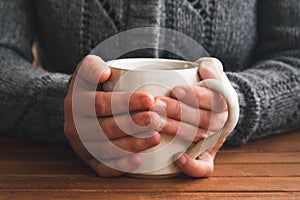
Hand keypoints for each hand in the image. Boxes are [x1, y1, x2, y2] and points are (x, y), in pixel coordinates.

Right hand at [64, 55, 162, 176]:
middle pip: (105, 128)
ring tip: (156, 137)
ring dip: (133, 145)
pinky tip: (139, 161)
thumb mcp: (87, 70)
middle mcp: (75, 127)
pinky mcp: (89, 160)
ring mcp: (82, 146)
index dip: (126, 102)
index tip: (150, 99)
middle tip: (157, 119)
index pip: (100, 103)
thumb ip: (93, 66)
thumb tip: (106, 72)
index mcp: (75, 103)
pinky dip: (120, 166)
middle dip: (134, 125)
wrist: (79, 109)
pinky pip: (102, 168)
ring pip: (106, 150)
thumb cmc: (91, 87)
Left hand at [152, 57, 228, 176]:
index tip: (175, 89)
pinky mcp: (206, 157)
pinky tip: (176, 158)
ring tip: (154, 121)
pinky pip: (205, 167)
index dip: (196, 96)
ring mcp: (213, 141)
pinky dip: (193, 166)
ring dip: (175, 130)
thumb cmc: (206, 87)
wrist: (211, 107)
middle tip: (156, 105)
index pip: (215, 100)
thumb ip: (211, 66)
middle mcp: (221, 124)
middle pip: (203, 120)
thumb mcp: (212, 71)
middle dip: (178, 112)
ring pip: (197, 138)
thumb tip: (204, 69)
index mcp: (225, 102)